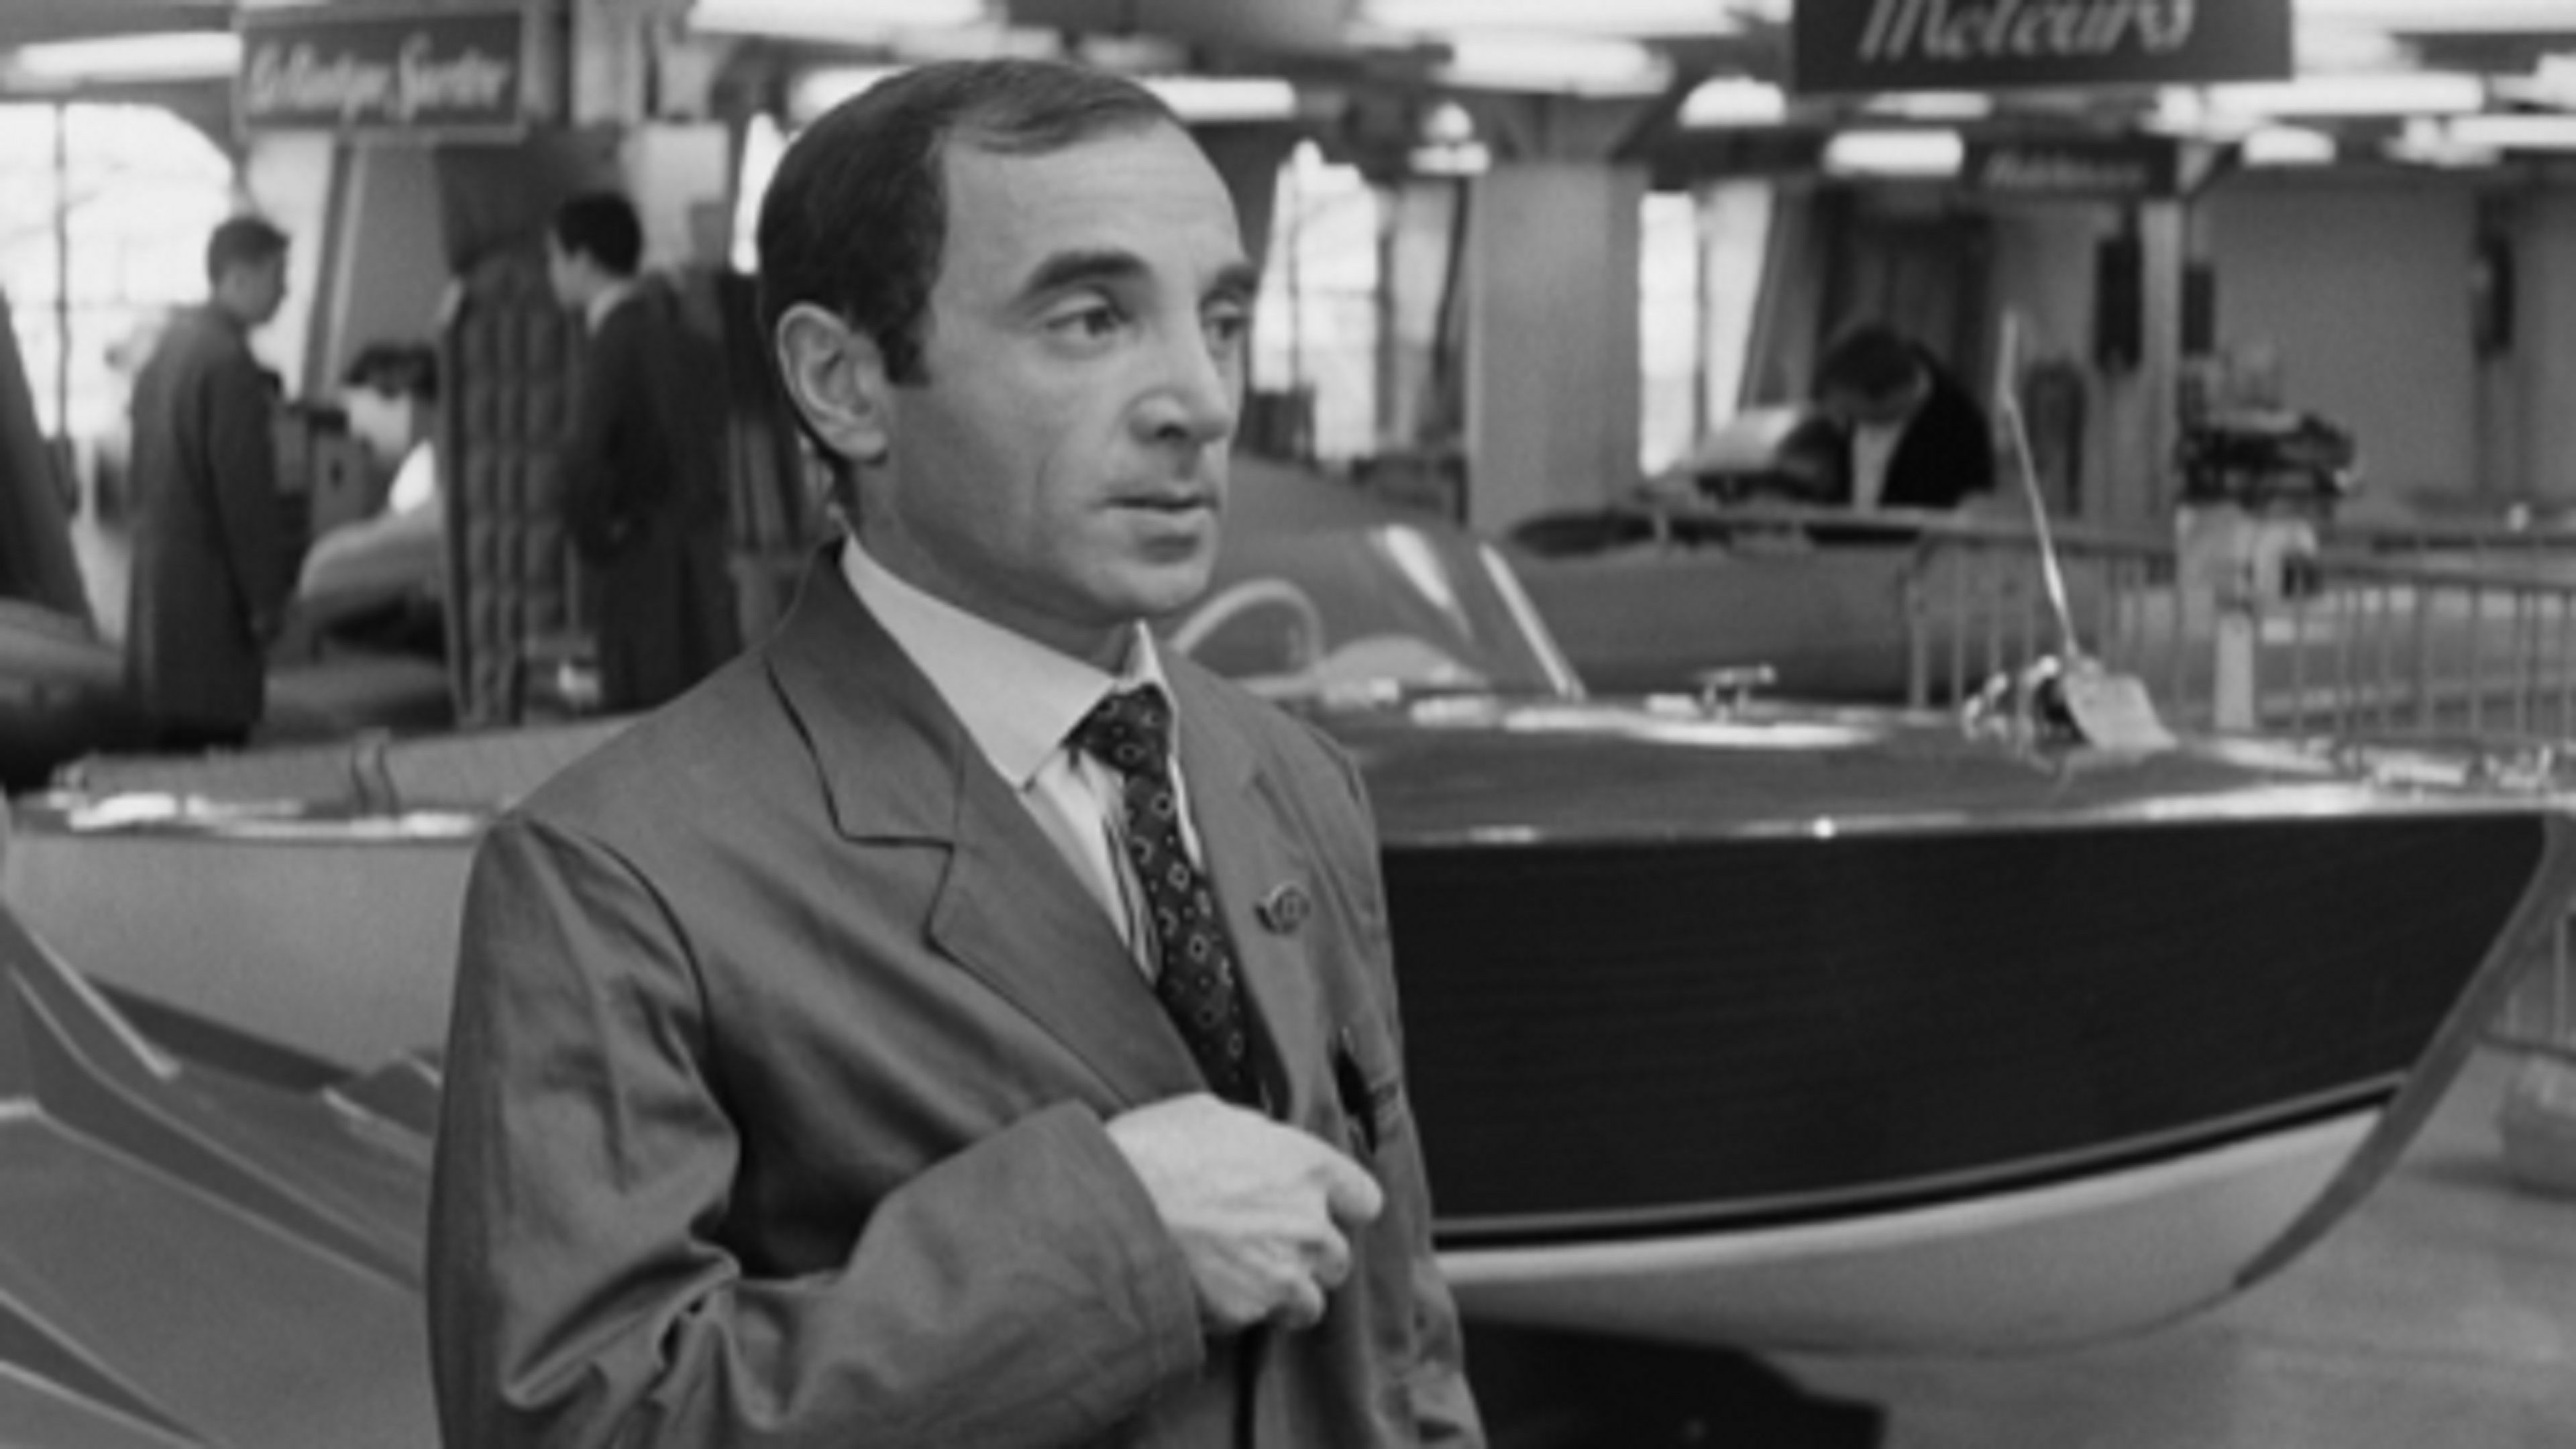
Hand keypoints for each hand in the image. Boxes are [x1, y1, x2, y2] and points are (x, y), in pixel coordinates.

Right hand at [1107, 1094, 1383, 1334]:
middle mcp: (1309, 1224)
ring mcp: (1284, 1273)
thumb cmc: (1154, 1151)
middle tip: (1267, 1244)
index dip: (1342, 1206)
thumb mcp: (1210, 1114)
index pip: (1364, 1198)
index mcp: (1308, 1166)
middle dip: (1309, 1254)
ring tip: (1244, 1278)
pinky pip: (1263, 1321)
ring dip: (1285, 1292)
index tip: (1322, 1208)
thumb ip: (1257, 1137)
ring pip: (1311, 1301)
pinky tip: (1214, 1291)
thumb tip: (1260, 1144)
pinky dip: (1246, 1313)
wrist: (1114, 1210)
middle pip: (1339, 1256)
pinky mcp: (1251, 1311)